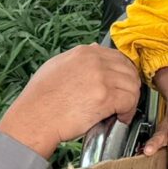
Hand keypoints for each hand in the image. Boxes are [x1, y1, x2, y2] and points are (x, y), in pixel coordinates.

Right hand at [0, 45, 142, 156]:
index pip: (118, 57)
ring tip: (121, 112)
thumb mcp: (56, 66)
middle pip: (128, 70)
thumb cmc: (40, 98)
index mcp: (84, 52)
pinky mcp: (105, 97)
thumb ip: (78, 58)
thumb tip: (93, 50)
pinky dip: (128, 112)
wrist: (34, 118)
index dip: (123, 74)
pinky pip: (129, 101)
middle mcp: (95, 61)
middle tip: (125, 101)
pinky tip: (120, 118)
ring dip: (130, 100)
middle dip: (130, 87)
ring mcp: (101, 77)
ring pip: (132, 86)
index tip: (121, 85)